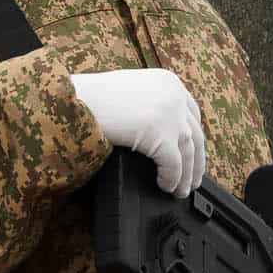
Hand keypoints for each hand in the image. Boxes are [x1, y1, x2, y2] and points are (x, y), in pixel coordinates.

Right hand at [70, 68, 206, 198]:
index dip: (195, 137)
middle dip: (196, 161)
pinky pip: (173, 165)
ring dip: (185, 176)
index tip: (193, 153)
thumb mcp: (131, 90)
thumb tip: (159, 131)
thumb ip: (150, 102)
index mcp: (168, 81)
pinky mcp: (160, 134)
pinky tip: (165, 185)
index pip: (192, 113)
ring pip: (188, 153)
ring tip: (179, 190)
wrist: (76, 100)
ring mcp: (169, 114)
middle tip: (193, 180)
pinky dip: (171, 178)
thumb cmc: (93, 97)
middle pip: (196, 135)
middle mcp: (174, 95)